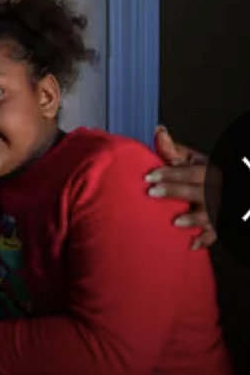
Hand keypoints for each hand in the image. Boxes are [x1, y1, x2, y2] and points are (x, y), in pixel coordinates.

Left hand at [149, 125, 216, 248]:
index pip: (190, 172)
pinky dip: (205, 239)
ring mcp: (220, 206)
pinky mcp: (220, 222)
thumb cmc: (204, 173)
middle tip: (152, 193)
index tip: (149, 176)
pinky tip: (192, 244)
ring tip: (175, 222)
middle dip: (175, 191)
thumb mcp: (192, 159)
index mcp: (209, 171)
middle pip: (198, 190)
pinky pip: (215, 232)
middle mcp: (216, 189)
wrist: (225, 186)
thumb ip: (173, 149)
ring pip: (210, 213)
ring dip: (194, 218)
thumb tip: (158, 130)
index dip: (170, 173)